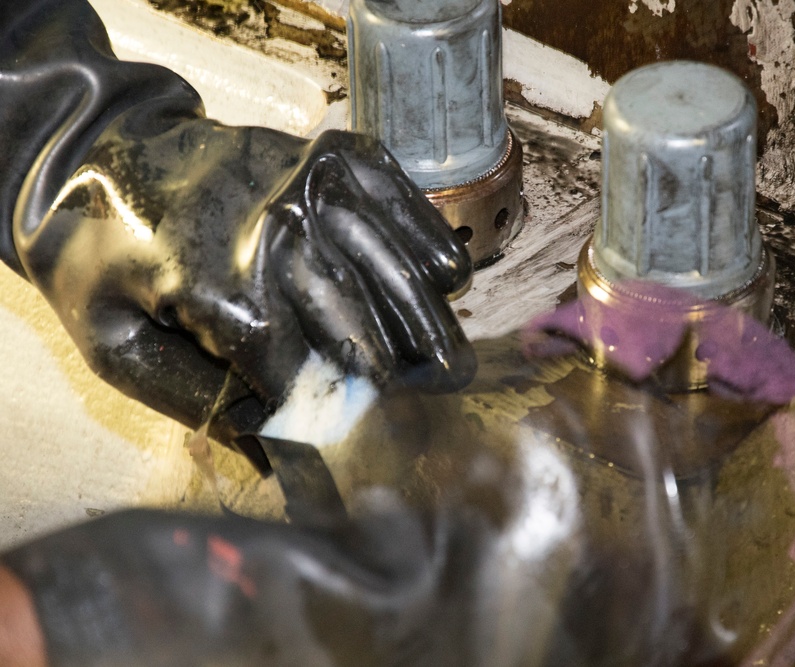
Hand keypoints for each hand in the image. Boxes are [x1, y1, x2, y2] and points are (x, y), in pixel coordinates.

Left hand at [2, 0, 473, 447]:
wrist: (103, 149)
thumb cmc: (108, 257)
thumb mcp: (118, 348)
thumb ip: (202, 405)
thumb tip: (281, 453)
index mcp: (218, 285)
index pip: (306, 374)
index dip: (338, 418)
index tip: (363, 451)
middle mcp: (282, 230)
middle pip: (369, 329)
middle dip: (404, 383)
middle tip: (433, 420)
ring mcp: (319, 184)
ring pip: (402, 272)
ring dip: (433, 328)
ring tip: (454, 370)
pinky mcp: (343, 155)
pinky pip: (411, 209)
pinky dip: (433, 250)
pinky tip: (445, 285)